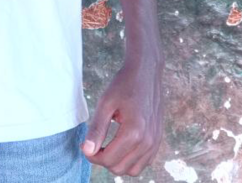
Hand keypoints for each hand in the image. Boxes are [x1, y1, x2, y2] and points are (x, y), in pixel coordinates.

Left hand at [81, 56, 163, 176]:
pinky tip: (121, 144)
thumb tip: (87, 151)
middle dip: (103, 160)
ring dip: (117, 162)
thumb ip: (97, 129)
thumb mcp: (105, 103)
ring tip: (107, 145)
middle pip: (119, 168)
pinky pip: (144, 162)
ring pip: (132, 170)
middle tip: (94, 144)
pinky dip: (130, 160)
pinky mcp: (158, 140)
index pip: (108, 159)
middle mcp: (148, 141)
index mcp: (134, 132)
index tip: (83, 145)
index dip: (92, 156)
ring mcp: (155, 142)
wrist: (146, 72)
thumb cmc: (124, 84)